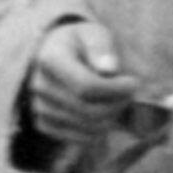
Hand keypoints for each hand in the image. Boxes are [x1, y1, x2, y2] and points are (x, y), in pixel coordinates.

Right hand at [8, 21, 141, 172]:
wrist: (55, 54)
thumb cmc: (82, 43)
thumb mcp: (94, 34)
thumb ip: (102, 48)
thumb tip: (109, 69)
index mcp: (51, 58)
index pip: (86, 86)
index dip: (115, 89)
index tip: (133, 83)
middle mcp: (40, 85)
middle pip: (87, 110)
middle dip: (117, 105)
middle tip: (130, 94)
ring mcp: (39, 106)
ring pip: (86, 127)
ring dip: (111, 119)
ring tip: (118, 101)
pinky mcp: (44, 123)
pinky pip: (78, 138)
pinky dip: (99, 131)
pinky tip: (106, 113)